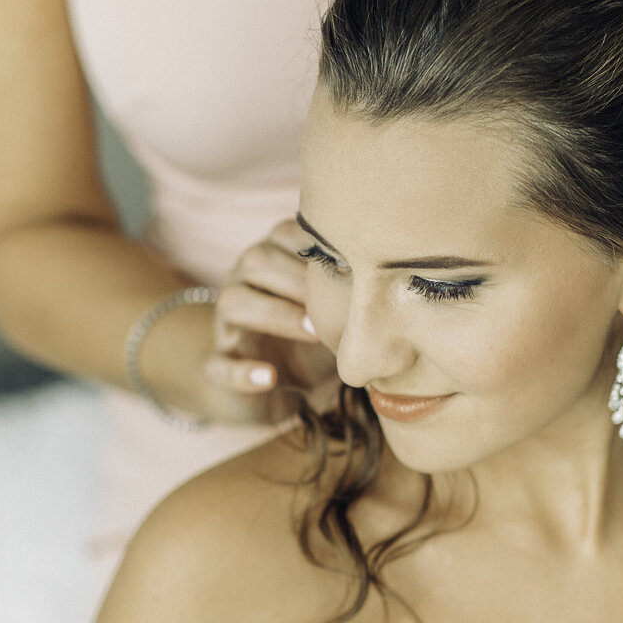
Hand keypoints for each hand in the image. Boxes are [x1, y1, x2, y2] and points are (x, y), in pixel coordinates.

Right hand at [203, 219, 336, 418]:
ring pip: (231, 302)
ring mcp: (228, 325)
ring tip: (314, 332)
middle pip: (255, 260)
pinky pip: (217, 364)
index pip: (283, 234)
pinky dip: (242, 372)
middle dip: (298, 278)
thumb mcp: (336, 309)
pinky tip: (270, 378)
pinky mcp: (219, 366)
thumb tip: (405, 270)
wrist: (277, 387)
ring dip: (275, 314)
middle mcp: (245, 284)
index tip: (356, 266)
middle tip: (337, 302)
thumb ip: (355, 284)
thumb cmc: (316, 336)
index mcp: (273, 262)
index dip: (316, 247)